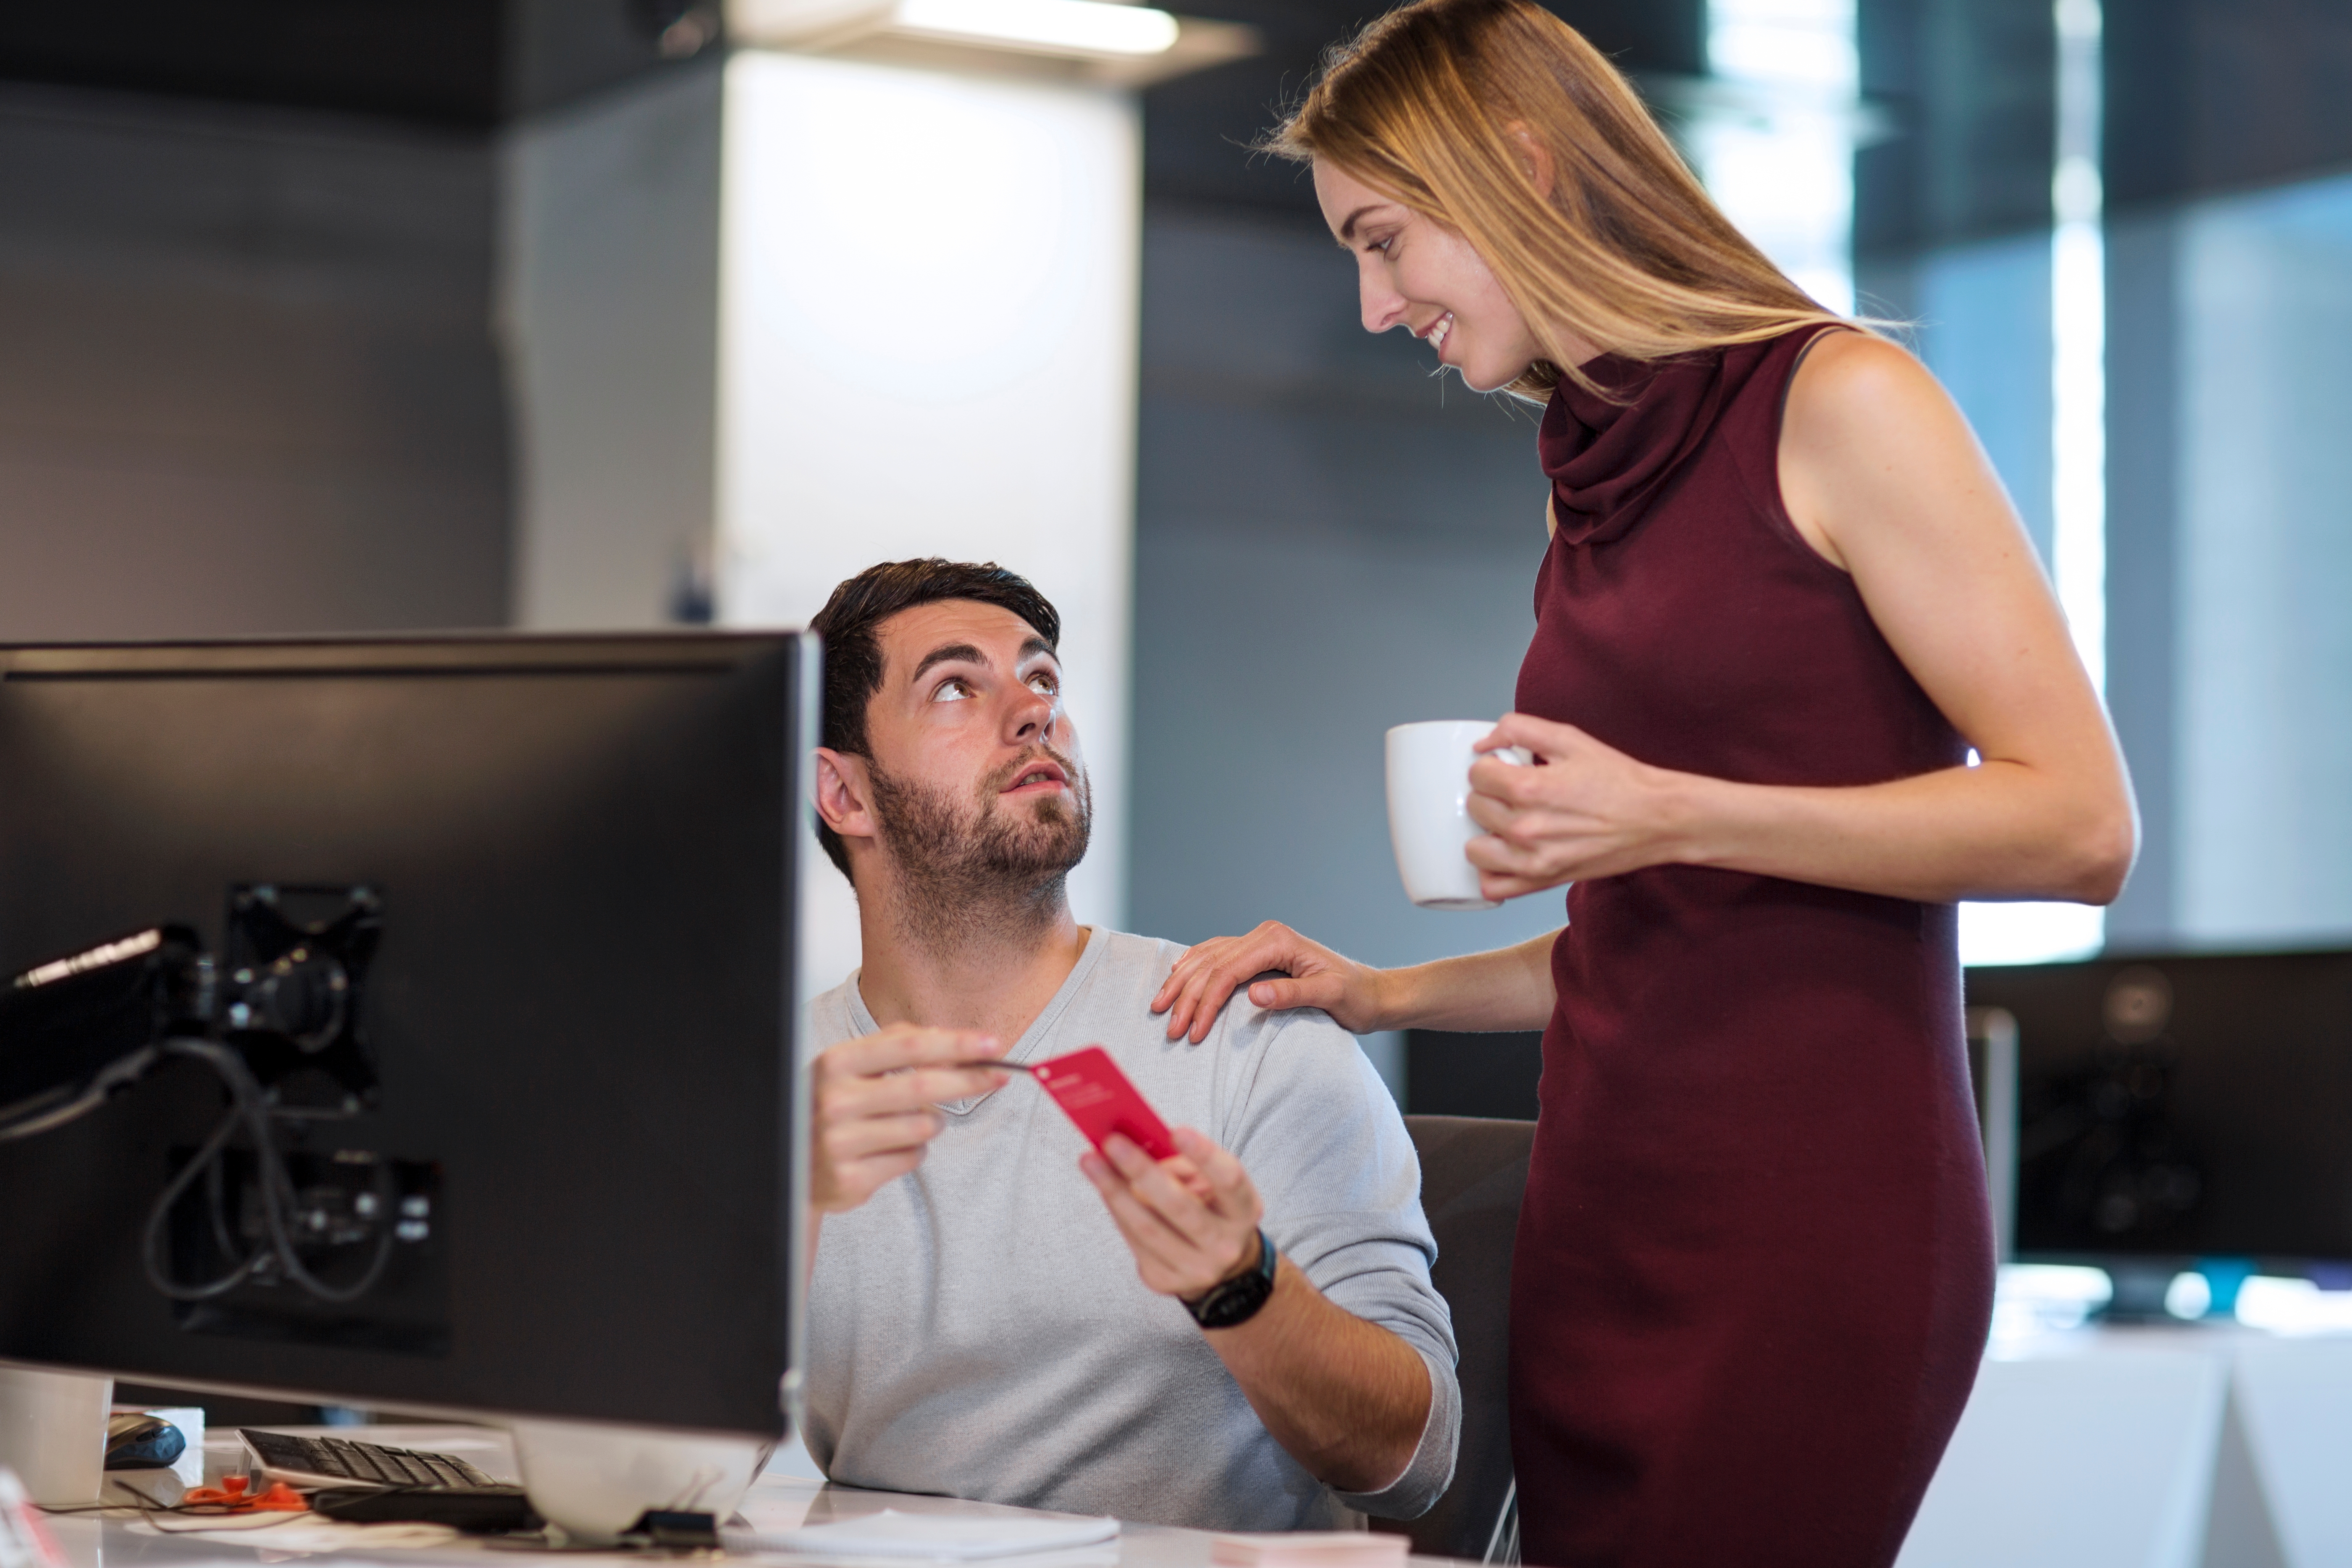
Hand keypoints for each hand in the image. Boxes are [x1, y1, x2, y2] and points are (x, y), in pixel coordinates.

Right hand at [810, 1025, 1009, 1212]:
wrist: (794, 1163)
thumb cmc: (834, 1106)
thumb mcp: (853, 1066)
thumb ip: (898, 1045)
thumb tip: (955, 1040)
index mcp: (837, 1063)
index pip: (909, 1046)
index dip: (955, 1044)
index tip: (992, 1043)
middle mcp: (835, 1100)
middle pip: (923, 1086)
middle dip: (968, 1079)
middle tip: (998, 1076)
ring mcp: (840, 1142)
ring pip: (923, 1127)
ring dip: (933, 1123)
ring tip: (910, 1123)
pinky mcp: (851, 1179)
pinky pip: (912, 1158)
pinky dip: (914, 1152)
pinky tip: (888, 1150)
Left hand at [1080, 1126, 1266, 1302]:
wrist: (1218, 1265)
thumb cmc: (1210, 1209)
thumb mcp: (1211, 1183)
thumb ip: (1184, 1165)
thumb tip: (1137, 1148)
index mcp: (1244, 1211)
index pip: (1229, 1180)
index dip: (1205, 1155)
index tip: (1175, 1131)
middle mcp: (1225, 1245)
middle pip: (1180, 1206)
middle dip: (1141, 1170)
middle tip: (1112, 1142)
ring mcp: (1196, 1269)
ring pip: (1147, 1227)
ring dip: (1114, 1191)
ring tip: (1091, 1161)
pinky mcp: (1166, 1281)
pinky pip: (1134, 1241)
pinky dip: (1117, 1210)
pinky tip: (1105, 1188)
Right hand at [1151, 922, 1386, 1042]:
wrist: (1371, 992)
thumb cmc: (1355, 997)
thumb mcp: (1330, 996)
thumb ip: (1292, 994)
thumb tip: (1254, 994)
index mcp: (1277, 940)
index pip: (1228, 971)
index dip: (1207, 1002)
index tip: (1193, 1032)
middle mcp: (1264, 935)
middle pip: (1212, 964)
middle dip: (1187, 997)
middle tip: (1170, 1029)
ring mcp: (1260, 941)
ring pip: (1208, 957)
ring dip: (1183, 983)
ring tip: (1160, 1006)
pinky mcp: (1258, 953)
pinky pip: (1217, 955)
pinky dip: (1194, 967)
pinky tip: (1178, 977)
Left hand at [1465, 713, 1686, 898]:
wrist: (1657, 818)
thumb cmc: (1619, 780)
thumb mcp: (1570, 739)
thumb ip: (1520, 729)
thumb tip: (1483, 743)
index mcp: (1530, 788)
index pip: (1477, 774)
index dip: (1491, 766)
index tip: (1508, 768)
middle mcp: (1526, 827)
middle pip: (1475, 807)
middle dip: (1490, 794)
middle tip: (1515, 792)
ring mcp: (1533, 859)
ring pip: (1474, 849)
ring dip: (1485, 834)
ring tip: (1506, 823)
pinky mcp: (1543, 881)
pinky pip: (1493, 886)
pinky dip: (1492, 872)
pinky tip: (1506, 854)